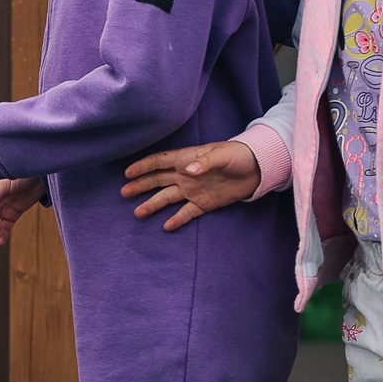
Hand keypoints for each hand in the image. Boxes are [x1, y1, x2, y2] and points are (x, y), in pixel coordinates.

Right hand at [121, 139, 258, 230]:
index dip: (143, 167)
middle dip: (141, 185)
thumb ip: (205, 162)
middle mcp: (186, 175)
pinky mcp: (204, 203)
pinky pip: (187, 212)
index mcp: (187, 160)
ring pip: (168, 197)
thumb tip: (189, 170)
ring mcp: (193, 190)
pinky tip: (166, 226)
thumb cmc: (238, 156)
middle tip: (125, 192)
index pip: (160, 162)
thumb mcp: (223, 155)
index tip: (128, 173)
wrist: (257, 169)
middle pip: (158, 180)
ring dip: (153, 204)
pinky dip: (177, 219)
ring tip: (138, 213)